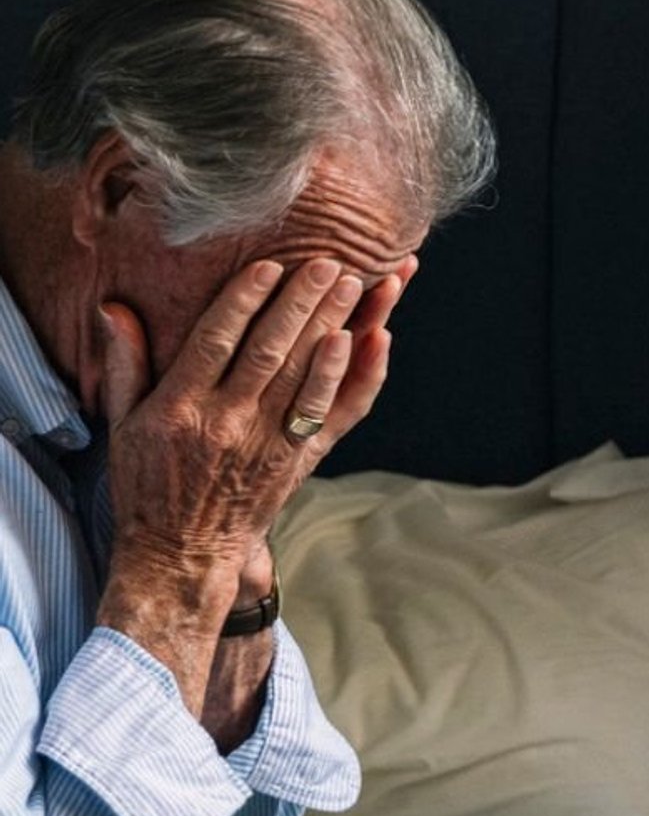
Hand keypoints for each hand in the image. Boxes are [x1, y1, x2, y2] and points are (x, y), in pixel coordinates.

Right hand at [98, 257, 393, 592]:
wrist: (181, 554)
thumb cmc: (148, 484)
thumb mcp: (123, 424)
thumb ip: (125, 363)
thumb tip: (114, 307)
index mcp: (180, 409)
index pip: (217, 341)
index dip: (245, 300)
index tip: (270, 265)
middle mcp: (228, 424)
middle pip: (271, 352)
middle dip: (302, 302)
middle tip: (329, 261)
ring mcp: (268, 444)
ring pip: (307, 376)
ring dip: (335, 326)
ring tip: (356, 285)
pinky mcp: (298, 461)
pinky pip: (332, 413)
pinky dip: (353, 377)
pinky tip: (368, 342)